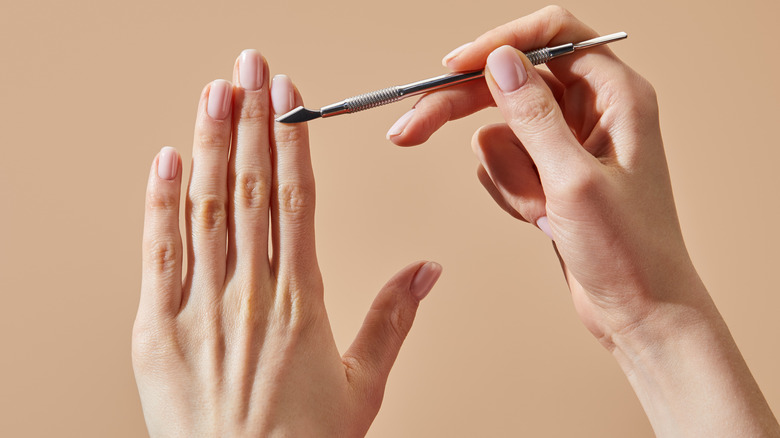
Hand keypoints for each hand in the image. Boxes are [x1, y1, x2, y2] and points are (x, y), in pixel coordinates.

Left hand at [133, 49, 441, 436]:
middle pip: (250, 188)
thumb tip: (428, 270)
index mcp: (300, 302)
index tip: (290, 99)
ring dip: (208, 144)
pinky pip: (159, 253)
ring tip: (214, 92)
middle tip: (251, 67)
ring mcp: (200, 307)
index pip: (296, 201)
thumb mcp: (364, 385)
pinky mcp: (158, 329)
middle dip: (249, 120)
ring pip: (206, 207)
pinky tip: (167, 160)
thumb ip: (394, 319)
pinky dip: (161, 203)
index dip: (292, 143)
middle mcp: (251, 293)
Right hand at [391, 7, 693, 341]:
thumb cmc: (628, 251)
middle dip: (463, 107)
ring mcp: (567, 143)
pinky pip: (502, 163)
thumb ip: (534, 116)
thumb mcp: (574, 180)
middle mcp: (592, 110)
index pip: (551, 36)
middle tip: (411, 129)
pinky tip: (540, 219)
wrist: (638, 310)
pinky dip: (511, 192)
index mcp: (616, 94)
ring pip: (501, 130)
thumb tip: (500, 59)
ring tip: (543, 210)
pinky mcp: (548, 172)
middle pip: (509, 81)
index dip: (499, 43)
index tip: (453, 67)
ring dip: (509, 175)